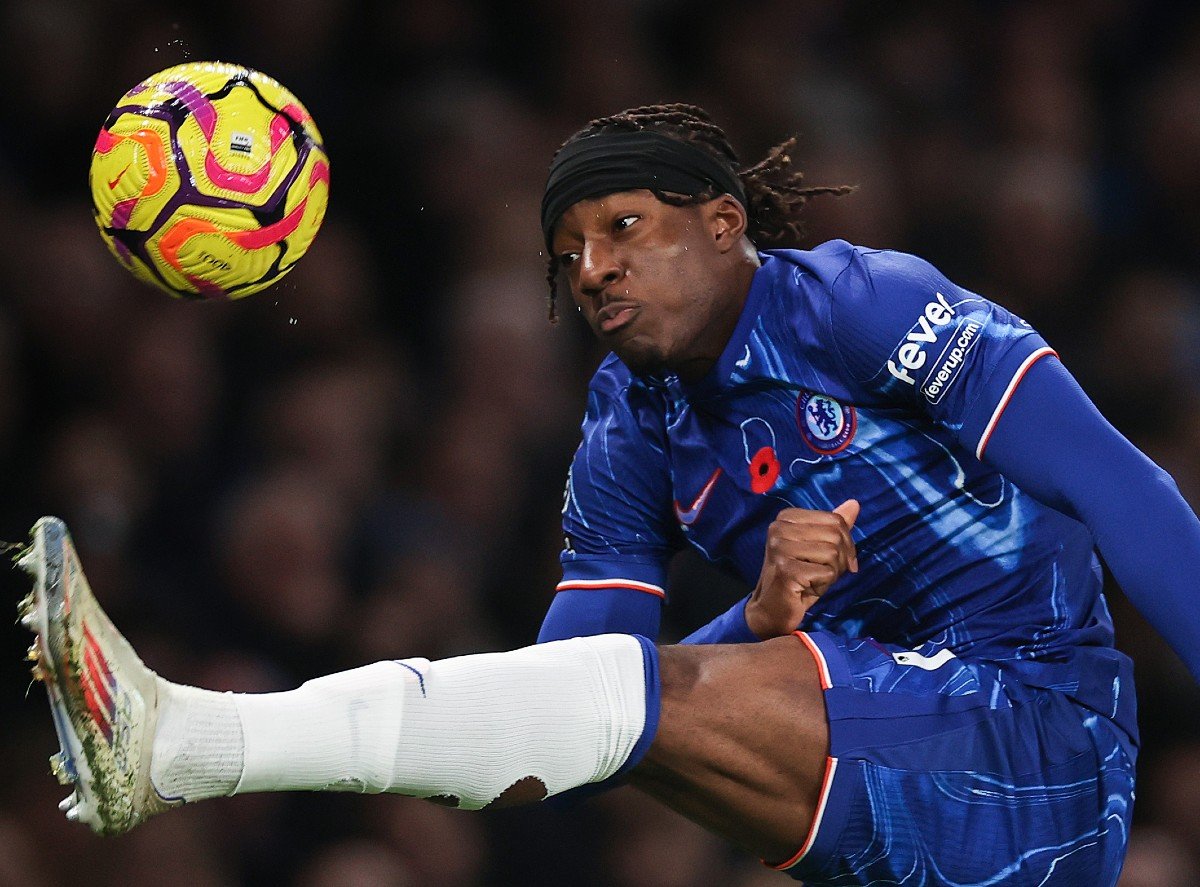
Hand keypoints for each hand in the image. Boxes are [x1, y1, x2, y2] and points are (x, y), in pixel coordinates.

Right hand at [745, 500, 859, 639]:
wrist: (772, 609)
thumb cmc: (799, 577)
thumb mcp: (818, 547)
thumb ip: (833, 526)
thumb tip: (854, 503)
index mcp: (786, 518)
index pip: (835, 519)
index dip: (846, 542)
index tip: (839, 560)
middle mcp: (779, 528)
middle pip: (835, 535)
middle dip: (841, 558)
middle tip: (827, 573)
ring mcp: (780, 548)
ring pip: (833, 552)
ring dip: (833, 572)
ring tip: (816, 580)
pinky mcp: (785, 569)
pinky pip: (827, 572)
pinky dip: (825, 583)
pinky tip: (808, 588)